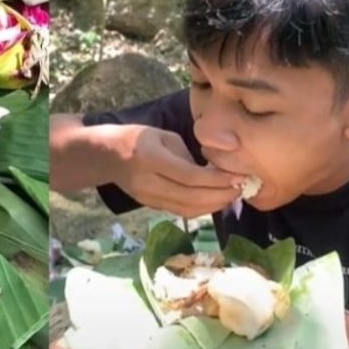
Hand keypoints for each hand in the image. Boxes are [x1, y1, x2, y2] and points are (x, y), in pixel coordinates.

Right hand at [102, 124, 244, 216]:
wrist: (107, 156)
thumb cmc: (137, 138)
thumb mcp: (163, 137)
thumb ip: (187, 155)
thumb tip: (211, 172)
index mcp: (152, 159)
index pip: (190, 176)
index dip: (217, 180)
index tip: (238, 176)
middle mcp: (150, 182)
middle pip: (191, 197)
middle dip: (220, 195)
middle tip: (242, 188)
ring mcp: (149, 198)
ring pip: (188, 209)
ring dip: (214, 205)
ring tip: (232, 195)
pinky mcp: (152, 206)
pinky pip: (181, 211)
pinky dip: (202, 208)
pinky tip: (215, 200)